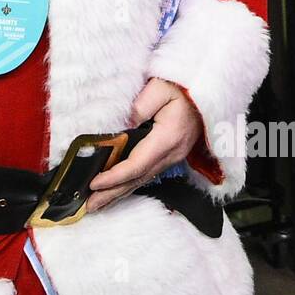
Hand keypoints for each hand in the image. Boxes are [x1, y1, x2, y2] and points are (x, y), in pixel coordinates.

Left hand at [86, 78, 203, 212]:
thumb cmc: (181, 91)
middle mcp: (170, 154)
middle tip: (89, 205)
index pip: (137, 164)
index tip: (94, 182)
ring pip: (141, 181)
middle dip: (112, 194)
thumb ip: (141, 105)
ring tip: (96, 204)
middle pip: (137, 179)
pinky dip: (128, 186)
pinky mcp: (168, 158)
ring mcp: (171, 159)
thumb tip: (124, 125)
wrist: (205, 97)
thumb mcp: (161, 89)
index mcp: (167, 139)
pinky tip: (115, 192)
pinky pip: (146, 176)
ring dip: (118, 194)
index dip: (115, 176)